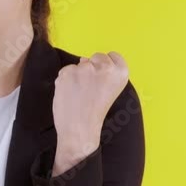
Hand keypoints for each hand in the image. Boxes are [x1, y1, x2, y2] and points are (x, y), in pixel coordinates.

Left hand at [51, 51, 129, 175]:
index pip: (113, 56)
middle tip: (90, 89)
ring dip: (76, 76)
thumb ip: (103, 73)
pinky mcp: (69, 72)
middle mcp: (106, 68)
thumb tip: (83, 59)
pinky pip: (65, 71)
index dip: (106, 65)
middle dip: (91, 67)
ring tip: (79, 94)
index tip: (103, 79)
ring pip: (79, 65)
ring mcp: (86, 69)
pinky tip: (69, 94)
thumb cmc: (94, 113)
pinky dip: (64, 81)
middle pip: (96, 56)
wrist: (80, 129)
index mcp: (121, 73)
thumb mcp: (110, 90)